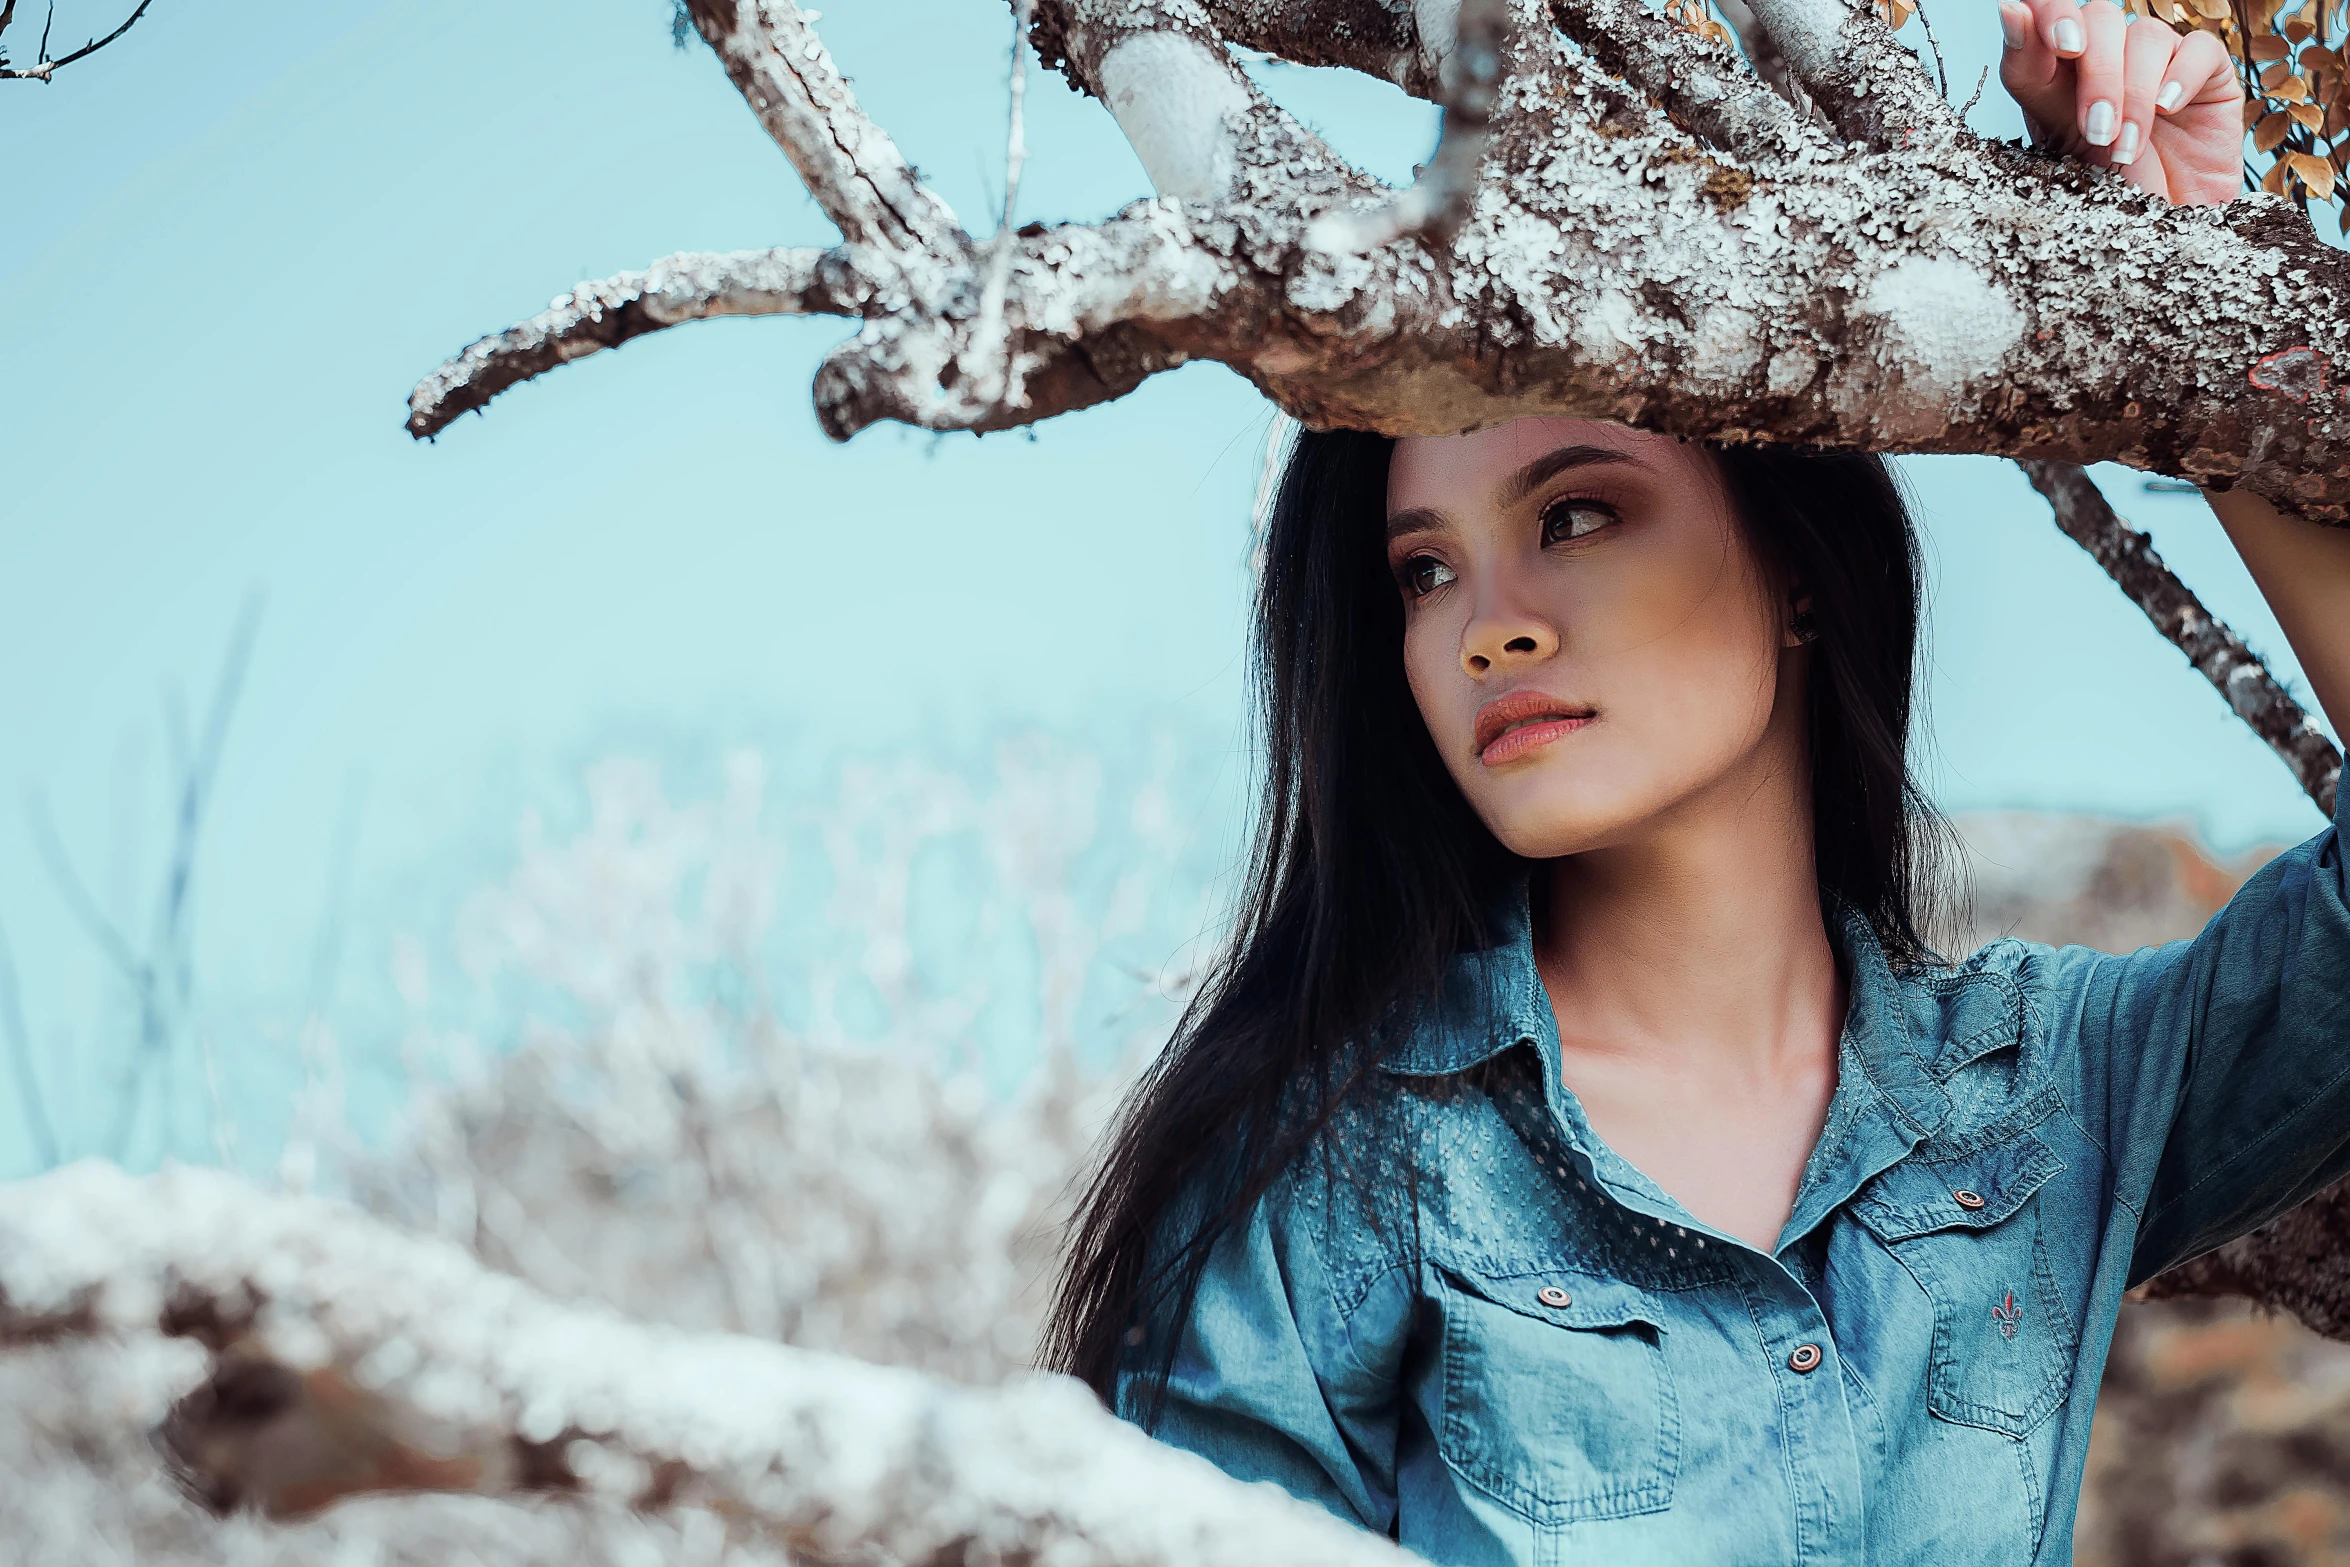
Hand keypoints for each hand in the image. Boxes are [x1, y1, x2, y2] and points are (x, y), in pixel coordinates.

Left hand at [1998, 0, 2244, 206]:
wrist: (2158, 239)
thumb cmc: (2103, 195)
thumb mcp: (2056, 138)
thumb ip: (2031, 75)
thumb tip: (2010, 6)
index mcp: (2059, 73)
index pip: (2047, 17)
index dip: (2051, 19)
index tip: (2060, 46)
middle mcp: (2108, 59)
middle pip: (2098, 20)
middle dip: (2096, 73)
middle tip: (2098, 128)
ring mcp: (2159, 63)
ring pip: (2145, 35)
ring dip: (2134, 92)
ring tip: (2128, 146)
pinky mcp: (2207, 76)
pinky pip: (2198, 48)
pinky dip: (2180, 77)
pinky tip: (2168, 112)